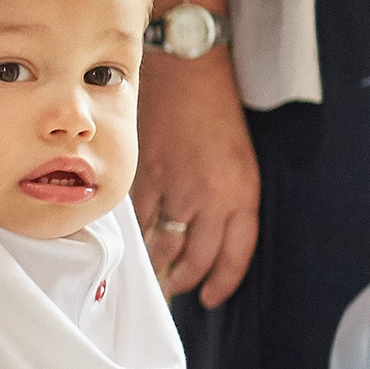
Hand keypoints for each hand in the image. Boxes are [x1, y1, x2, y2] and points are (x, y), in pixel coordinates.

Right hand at [132, 48, 259, 305]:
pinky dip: (131, 239)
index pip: (234, 255)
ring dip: (155, 267)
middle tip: (174, 289)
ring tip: (150, 275)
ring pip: (160, 247)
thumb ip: (227, 203)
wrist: (186, 70)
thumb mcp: (239, 161)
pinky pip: (134, 223)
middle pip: (194, 259)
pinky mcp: (141, 178)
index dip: (222, 283)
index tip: (211, 298)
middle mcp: (208, 198)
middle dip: (183, 281)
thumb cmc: (215, 113)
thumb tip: (203, 240)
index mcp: (240, 193)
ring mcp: (172, 189)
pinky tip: (129, 245)